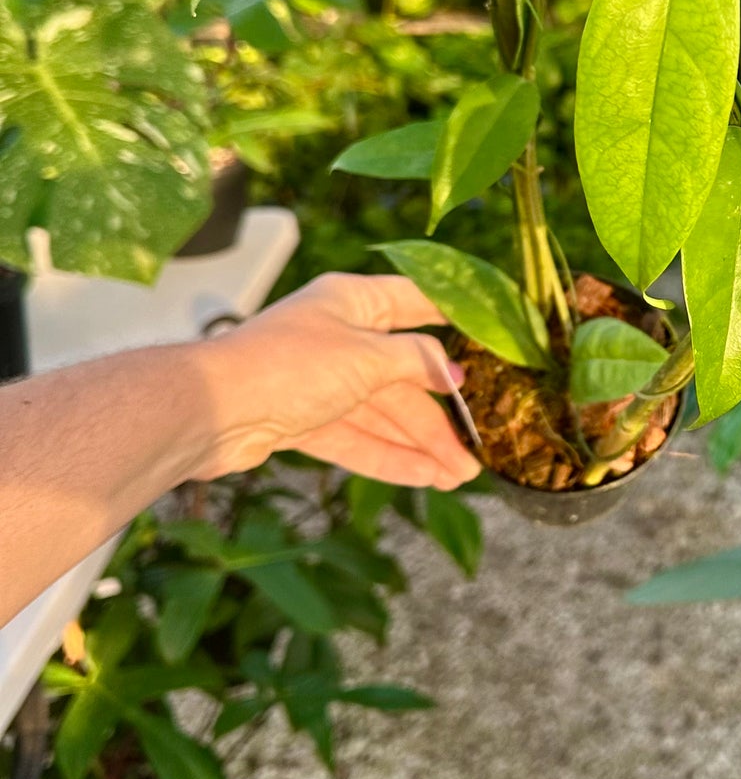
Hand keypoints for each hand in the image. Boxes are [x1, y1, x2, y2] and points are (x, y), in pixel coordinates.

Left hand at [191, 273, 480, 491]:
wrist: (210, 411)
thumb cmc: (286, 366)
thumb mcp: (367, 357)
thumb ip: (417, 362)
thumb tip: (453, 371)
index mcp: (352, 301)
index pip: (414, 301)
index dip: (453, 317)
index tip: (491, 336)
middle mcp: (338, 336)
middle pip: (402, 375)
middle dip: (439, 416)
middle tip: (476, 449)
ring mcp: (319, 380)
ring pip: (381, 413)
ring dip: (420, 444)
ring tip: (460, 476)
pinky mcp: (301, 419)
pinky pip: (356, 438)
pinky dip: (388, 457)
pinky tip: (423, 478)